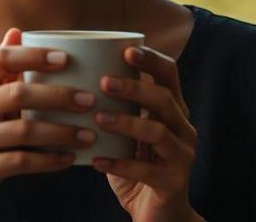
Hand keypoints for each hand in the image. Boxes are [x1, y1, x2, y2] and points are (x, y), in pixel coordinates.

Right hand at [0, 27, 95, 221]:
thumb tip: (17, 32)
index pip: (1, 59)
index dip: (35, 56)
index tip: (66, 58)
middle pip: (17, 93)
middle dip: (59, 95)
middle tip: (90, 99)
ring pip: (23, 130)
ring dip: (61, 132)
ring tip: (88, 134)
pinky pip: (21, 161)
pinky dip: (49, 160)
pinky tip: (69, 159)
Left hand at [91, 45, 204, 221]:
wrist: (159, 216)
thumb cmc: (136, 167)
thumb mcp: (127, 134)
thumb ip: (113, 108)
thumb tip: (72, 80)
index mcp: (173, 111)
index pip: (170, 75)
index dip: (151, 60)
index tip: (126, 50)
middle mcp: (183, 129)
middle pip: (165, 99)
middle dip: (135, 88)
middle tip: (104, 82)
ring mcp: (182, 157)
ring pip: (159, 133)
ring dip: (127, 123)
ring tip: (98, 119)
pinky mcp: (173, 183)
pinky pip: (147, 170)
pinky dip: (120, 164)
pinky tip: (97, 161)